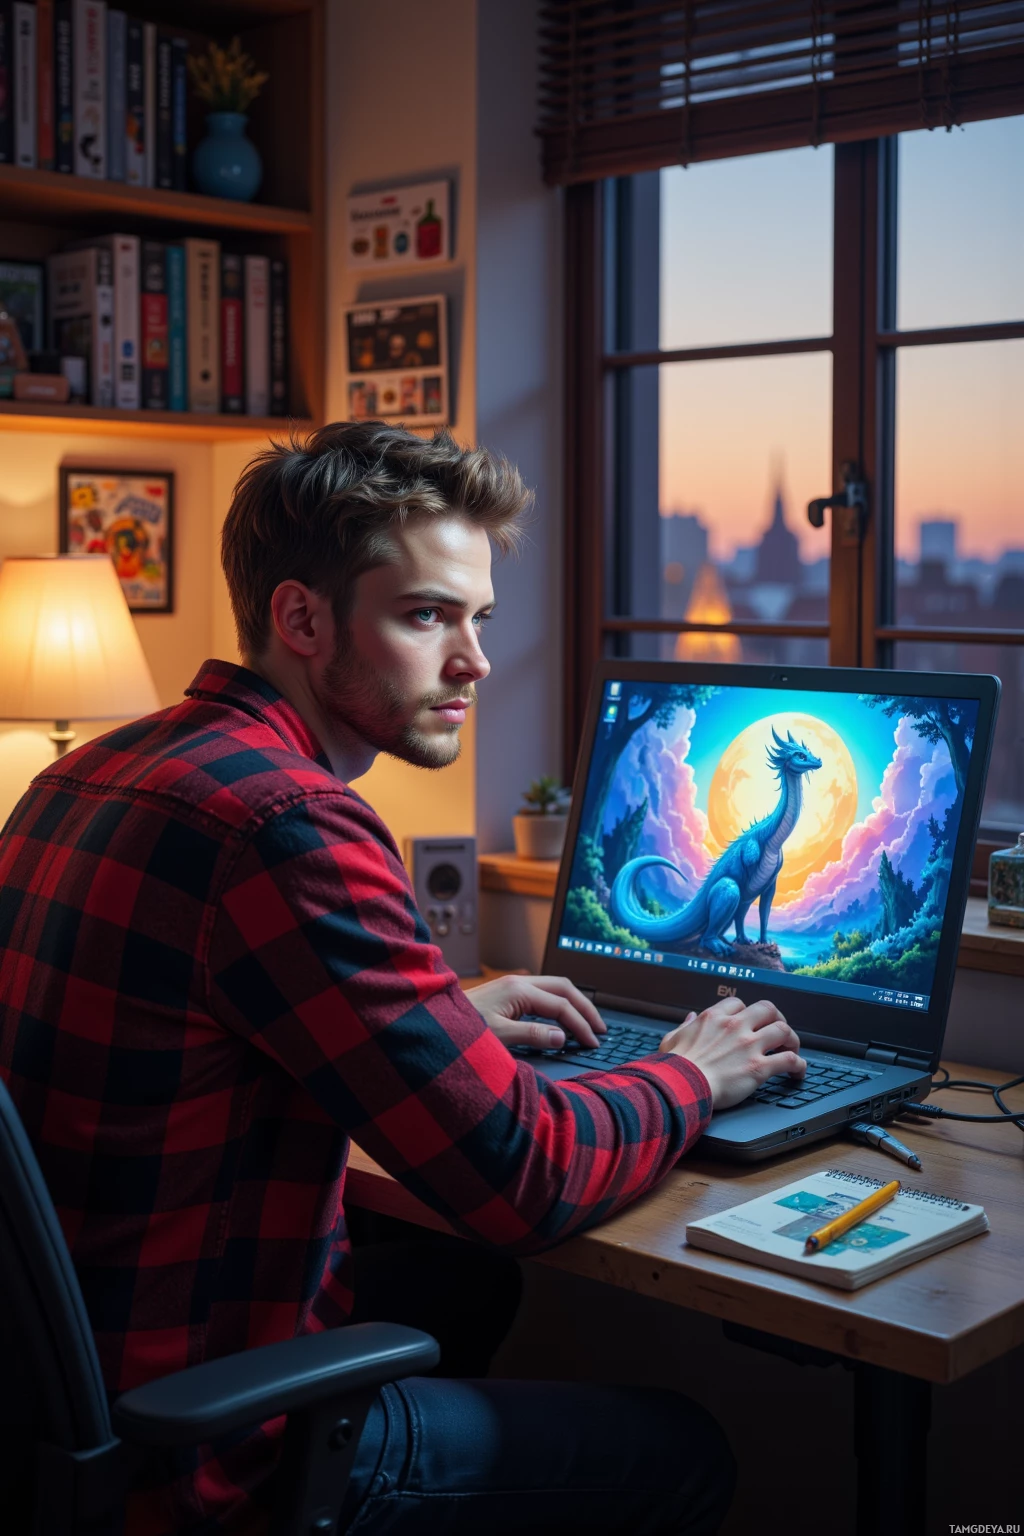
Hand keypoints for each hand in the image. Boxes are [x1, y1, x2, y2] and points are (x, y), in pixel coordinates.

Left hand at [466, 974, 606, 1051]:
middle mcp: (518, 984)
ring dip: (573, 1004)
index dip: (580, 1025)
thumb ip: (532, 1036)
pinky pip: (542, 994)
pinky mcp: (507, 994)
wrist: (433, 1021)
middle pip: (564, 988)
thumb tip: (562, 1037)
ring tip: (587, 1023)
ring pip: (554, 988)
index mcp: (518, 991)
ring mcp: (512, 986)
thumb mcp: (498, 1036)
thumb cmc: (461, 1031)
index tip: (592, 1042)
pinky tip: (561, 1020)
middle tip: (600, 1029)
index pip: (561, 1005)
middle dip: (585, 1007)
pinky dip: (558, 1005)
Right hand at [659, 996, 804, 1109]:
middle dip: (777, 1019)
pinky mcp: (759, 1067)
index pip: (739, 1003)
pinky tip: (798, 1072)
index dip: (748, 1012)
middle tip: (778, 1032)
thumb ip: (684, 1026)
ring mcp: (749, 1045)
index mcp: (714, 1018)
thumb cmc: (674, 1067)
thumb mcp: (672, 1039)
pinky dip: (798, 1065)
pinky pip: (789, 1060)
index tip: (750, 1023)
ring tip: (792, 1050)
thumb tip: (690, 1017)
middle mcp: (735, 1026)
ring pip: (784, 1031)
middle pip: (768, 1009)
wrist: (681, 1085)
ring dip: (792, 1040)